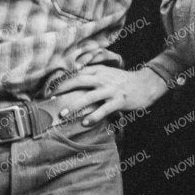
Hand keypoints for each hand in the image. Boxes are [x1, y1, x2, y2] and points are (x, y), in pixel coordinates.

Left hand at [52, 64, 167, 126]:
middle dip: (61, 90)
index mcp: (98, 71)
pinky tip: (85, 123)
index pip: (75, 73)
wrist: (147, 83)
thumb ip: (92, 75)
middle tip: (49, 100)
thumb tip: (73, 82)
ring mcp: (111, 89)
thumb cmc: (124, 81)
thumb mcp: (108, 73)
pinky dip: (94, 116)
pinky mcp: (119, 100)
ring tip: (63, 115)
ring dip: (74, 106)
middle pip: (77, 81)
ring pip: (88, 97)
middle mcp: (102, 78)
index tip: (47, 89)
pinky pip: (104, 109)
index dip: (60, 81)